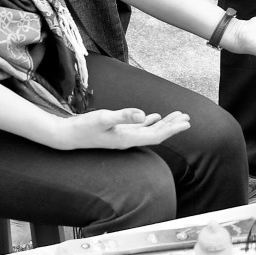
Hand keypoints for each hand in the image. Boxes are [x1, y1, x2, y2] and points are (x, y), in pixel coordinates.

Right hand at [55, 108, 190, 150]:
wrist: (67, 135)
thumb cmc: (84, 127)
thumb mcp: (103, 118)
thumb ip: (123, 116)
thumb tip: (144, 115)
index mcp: (128, 138)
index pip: (157, 135)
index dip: (172, 129)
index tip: (186, 123)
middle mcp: (128, 139)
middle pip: (157, 134)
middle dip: (173, 126)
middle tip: (188, 118)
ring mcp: (123, 136)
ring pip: (149, 130)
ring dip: (164, 123)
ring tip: (177, 116)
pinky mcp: (117, 131)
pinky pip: (138, 127)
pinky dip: (149, 121)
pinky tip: (154, 117)